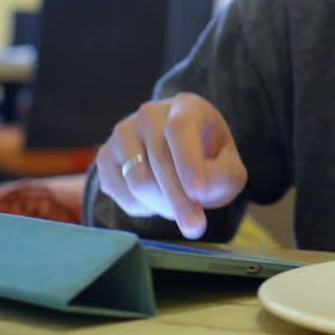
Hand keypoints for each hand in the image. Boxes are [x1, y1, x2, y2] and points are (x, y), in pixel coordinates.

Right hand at [95, 92, 247, 238]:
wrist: (178, 155)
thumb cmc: (208, 160)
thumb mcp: (229, 168)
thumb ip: (222, 177)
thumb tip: (198, 192)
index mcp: (186, 106)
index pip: (180, 129)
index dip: (187, 160)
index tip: (198, 191)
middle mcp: (150, 113)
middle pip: (158, 160)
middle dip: (179, 199)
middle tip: (195, 227)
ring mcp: (123, 133)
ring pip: (138, 180)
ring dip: (163, 205)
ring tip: (181, 206)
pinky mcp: (105, 157)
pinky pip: (121, 193)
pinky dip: (143, 207)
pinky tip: (158, 199)